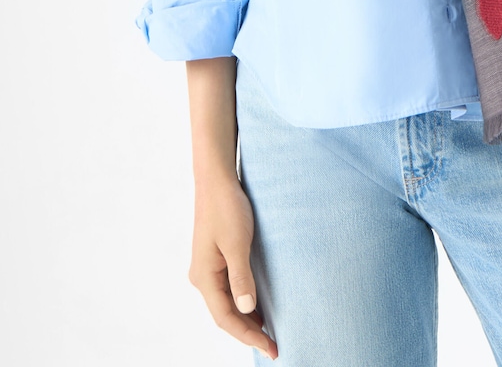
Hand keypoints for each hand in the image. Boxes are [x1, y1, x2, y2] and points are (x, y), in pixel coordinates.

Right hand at [188, 176, 277, 359]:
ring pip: (227, 303)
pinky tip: (258, 307)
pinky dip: (244, 302)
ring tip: (268, 333)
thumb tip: (248, 310)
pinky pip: (229, 289)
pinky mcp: (216, 258)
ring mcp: (208, 268)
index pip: (226, 318)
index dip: (248, 336)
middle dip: (248, 332)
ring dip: (246, 319)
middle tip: (275, 345)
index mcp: (204, 277)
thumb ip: (241, 277)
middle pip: (225, 314)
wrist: (217, 179)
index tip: (271, 347)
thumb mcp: (237, 243)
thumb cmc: (227, 207)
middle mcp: (202, 277)